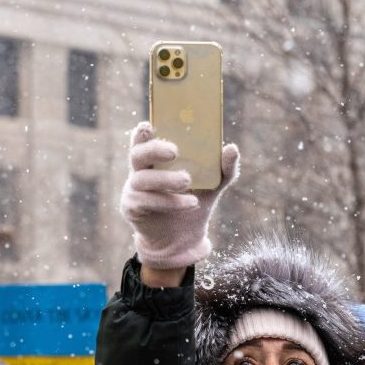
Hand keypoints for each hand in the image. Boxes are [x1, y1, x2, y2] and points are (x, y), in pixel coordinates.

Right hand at [121, 122, 239, 275]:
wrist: (182, 240)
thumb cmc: (193, 202)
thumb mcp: (213, 186)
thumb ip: (224, 168)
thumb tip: (231, 148)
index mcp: (155, 159)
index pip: (143, 140)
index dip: (142, 132)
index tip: (149, 125)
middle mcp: (140, 171)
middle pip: (138, 155)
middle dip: (154, 150)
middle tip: (175, 151)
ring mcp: (134, 190)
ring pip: (143, 179)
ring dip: (166, 179)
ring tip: (188, 182)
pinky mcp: (132, 209)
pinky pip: (147, 201)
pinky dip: (169, 201)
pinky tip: (190, 202)